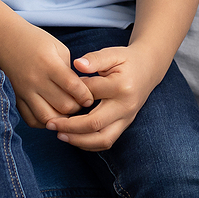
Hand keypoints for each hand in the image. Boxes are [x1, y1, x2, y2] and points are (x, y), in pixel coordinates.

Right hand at [0, 18, 93, 128]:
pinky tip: (51, 116)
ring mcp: (24, 91)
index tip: (89, 97)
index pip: (73, 87)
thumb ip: (69, 71)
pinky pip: (31, 120)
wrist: (5, 38)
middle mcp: (36, 80)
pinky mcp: (16, 98)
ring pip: (47, 118)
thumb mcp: (58, 48)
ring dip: (61, 119)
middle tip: (80, 104)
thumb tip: (78, 92)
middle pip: (63, 106)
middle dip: (77, 108)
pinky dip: (44, 123)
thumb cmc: (35, 40)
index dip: (85, 95)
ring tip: (66, 112)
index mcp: (49, 64)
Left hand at [45, 46, 161, 150]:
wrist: (148, 70)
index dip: (72, 94)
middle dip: (69, 127)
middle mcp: (125, 106)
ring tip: (60, 135)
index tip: (56, 92)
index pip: (90, 94)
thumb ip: (95, 59)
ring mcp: (127, 118)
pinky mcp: (125, 125)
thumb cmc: (126, 60)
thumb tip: (77, 64)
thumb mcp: (113, 53)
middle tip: (50, 124)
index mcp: (121, 86)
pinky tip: (73, 137)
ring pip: (102, 140)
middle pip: (95, 124)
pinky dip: (88, 144)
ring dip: (78, 141)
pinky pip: (106, 142)